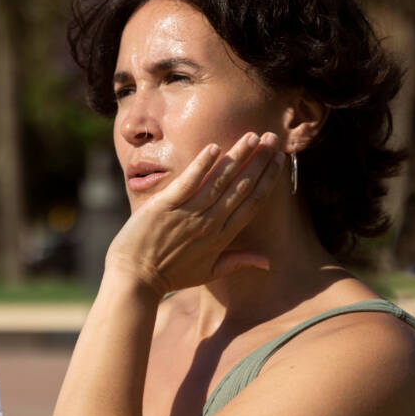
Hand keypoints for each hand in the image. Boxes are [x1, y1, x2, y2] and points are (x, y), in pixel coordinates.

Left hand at [105, 131, 284, 296]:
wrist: (135, 279)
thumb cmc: (170, 276)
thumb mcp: (208, 273)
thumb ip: (237, 262)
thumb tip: (268, 262)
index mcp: (222, 238)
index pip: (252, 203)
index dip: (267, 179)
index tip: (279, 160)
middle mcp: (209, 224)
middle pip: (241, 187)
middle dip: (259, 161)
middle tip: (273, 137)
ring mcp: (187, 214)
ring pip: (220, 181)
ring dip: (238, 156)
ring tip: (253, 136)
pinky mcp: (165, 206)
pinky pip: (188, 182)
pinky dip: (201, 165)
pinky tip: (214, 148)